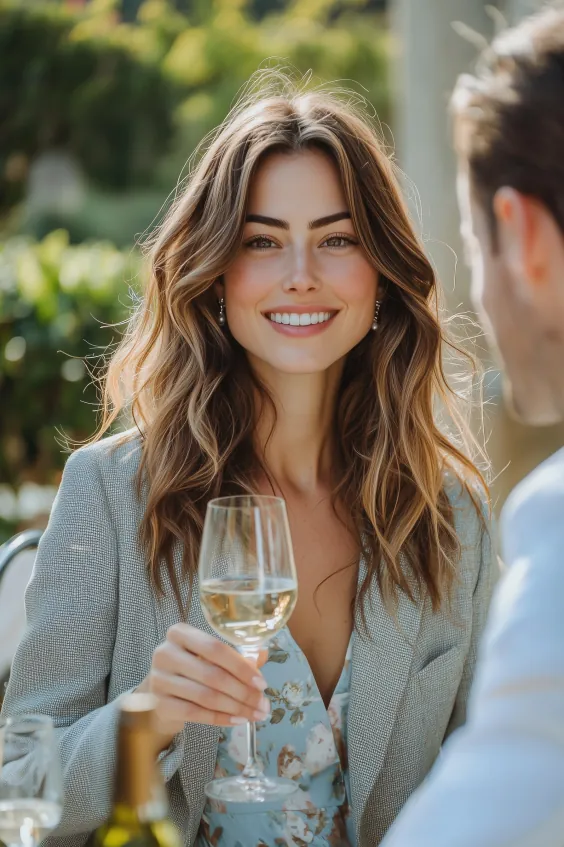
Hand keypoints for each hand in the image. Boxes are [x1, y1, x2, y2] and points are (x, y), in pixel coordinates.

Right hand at [136, 624, 269, 749]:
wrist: (161, 692)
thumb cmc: (191, 668)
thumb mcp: (210, 656)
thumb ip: (236, 656)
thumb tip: (263, 654)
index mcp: (180, 633)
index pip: (216, 648)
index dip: (241, 667)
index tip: (262, 683)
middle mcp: (166, 652)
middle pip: (212, 675)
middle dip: (243, 693)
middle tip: (263, 705)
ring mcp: (159, 679)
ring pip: (206, 696)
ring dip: (235, 708)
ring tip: (255, 714)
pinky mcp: (159, 703)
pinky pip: (195, 713)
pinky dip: (219, 718)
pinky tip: (237, 721)